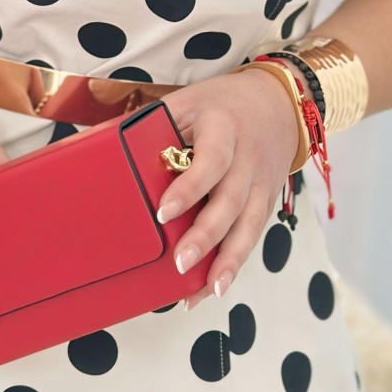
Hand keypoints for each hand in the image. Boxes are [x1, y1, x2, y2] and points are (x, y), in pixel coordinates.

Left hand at [157, 65, 300, 309]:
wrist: (278, 102)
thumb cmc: (222, 103)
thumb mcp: (190, 101)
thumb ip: (161, 126)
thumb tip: (114, 152)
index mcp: (224, 127)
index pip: (211, 160)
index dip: (190, 187)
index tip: (163, 212)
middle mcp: (248, 157)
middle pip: (230, 201)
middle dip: (206, 235)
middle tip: (180, 262)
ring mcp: (261, 182)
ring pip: (248, 226)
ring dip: (228, 260)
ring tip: (206, 290)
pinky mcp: (266, 201)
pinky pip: (252, 235)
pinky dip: (235, 263)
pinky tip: (214, 287)